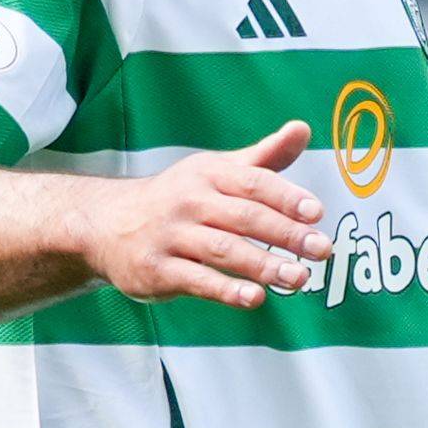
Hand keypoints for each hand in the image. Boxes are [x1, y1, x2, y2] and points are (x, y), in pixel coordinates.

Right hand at [79, 122, 321, 307]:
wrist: (106, 224)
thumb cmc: (179, 197)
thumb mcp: (216, 171)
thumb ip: (263, 158)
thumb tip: (303, 129)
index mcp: (209, 174)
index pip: (253, 183)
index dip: (286, 197)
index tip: (316, 213)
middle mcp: (189, 201)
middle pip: (244, 217)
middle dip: (285, 234)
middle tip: (322, 250)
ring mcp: (171, 236)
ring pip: (224, 251)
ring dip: (264, 265)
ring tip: (299, 278)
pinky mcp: (157, 270)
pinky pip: (197, 280)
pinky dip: (227, 290)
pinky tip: (255, 298)